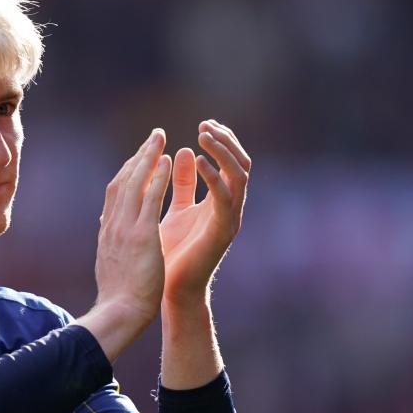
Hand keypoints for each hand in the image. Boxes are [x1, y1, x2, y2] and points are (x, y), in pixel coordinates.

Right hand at [75, 129, 171, 361]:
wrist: (120, 312)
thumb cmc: (119, 298)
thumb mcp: (111, 265)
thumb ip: (113, 247)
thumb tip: (111, 240)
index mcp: (108, 232)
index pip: (116, 194)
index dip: (128, 172)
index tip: (140, 158)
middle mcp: (113, 225)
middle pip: (122, 181)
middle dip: (138, 156)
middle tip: (153, 137)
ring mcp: (125, 228)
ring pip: (134, 183)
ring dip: (147, 157)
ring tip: (160, 138)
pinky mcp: (141, 235)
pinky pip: (150, 199)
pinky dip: (157, 177)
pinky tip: (167, 161)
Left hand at [160, 120, 250, 306]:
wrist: (171, 290)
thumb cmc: (171, 253)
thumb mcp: (176, 208)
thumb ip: (182, 183)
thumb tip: (183, 151)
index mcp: (220, 201)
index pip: (231, 162)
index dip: (222, 140)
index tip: (205, 122)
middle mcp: (230, 208)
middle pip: (241, 164)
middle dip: (226, 141)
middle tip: (206, 125)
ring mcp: (230, 219)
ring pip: (240, 176)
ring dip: (223, 153)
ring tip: (204, 136)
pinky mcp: (223, 232)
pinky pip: (226, 198)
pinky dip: (214, 178)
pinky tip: (198, 161)